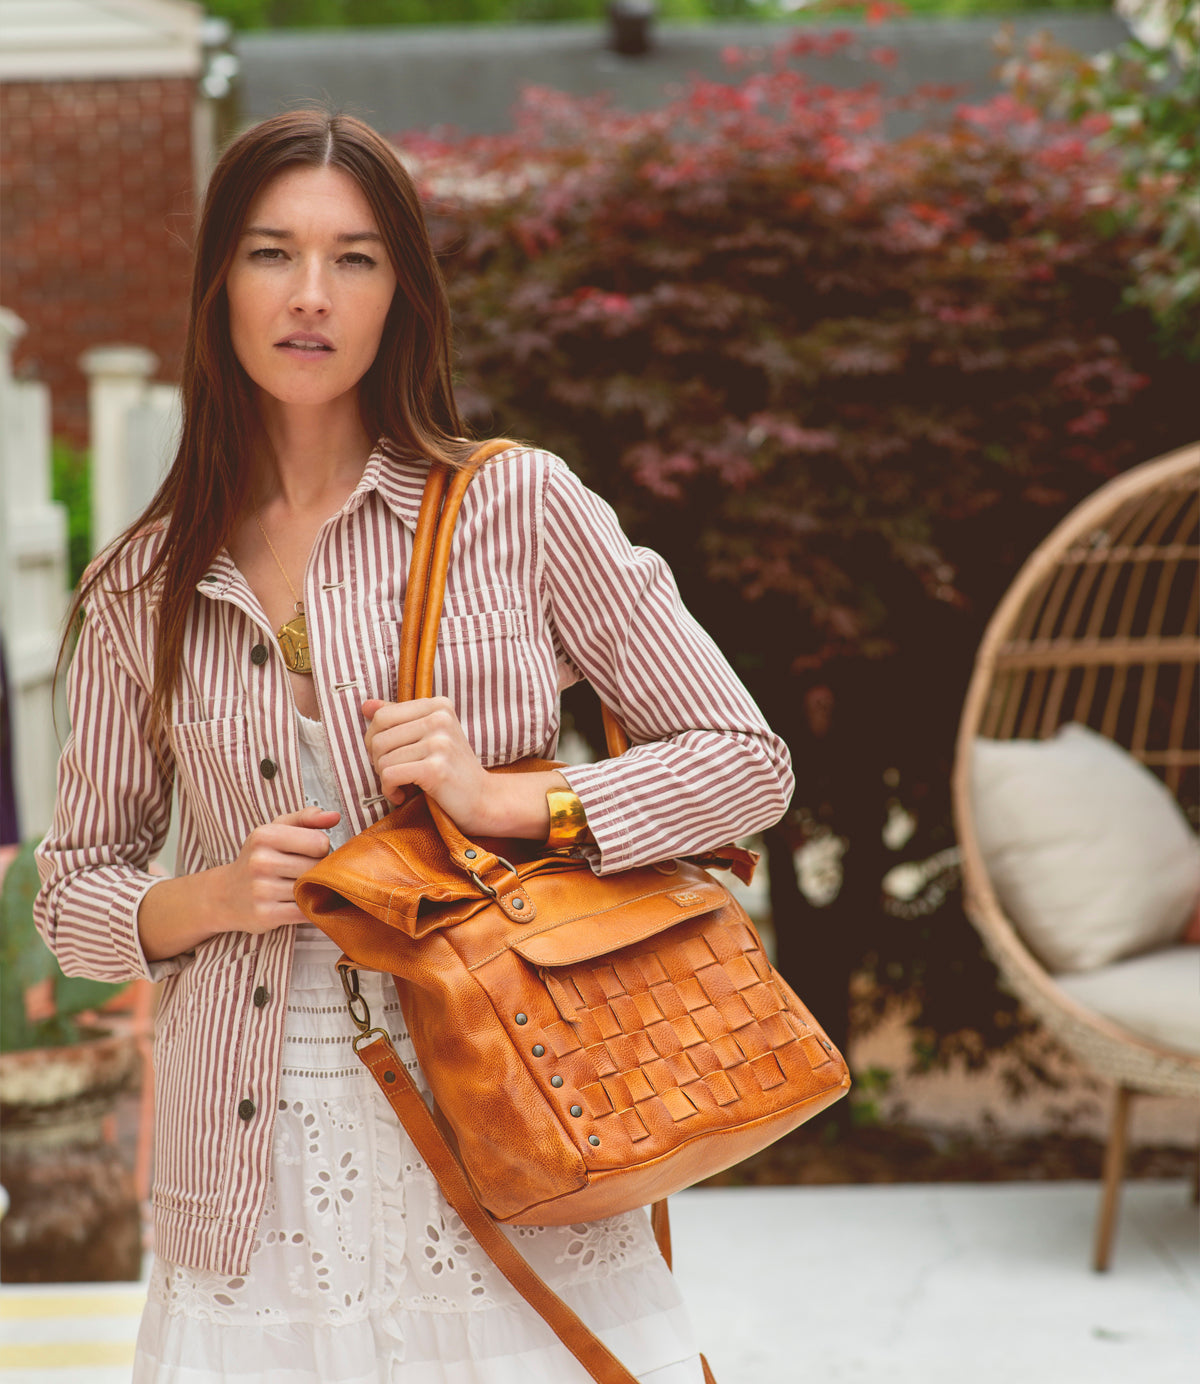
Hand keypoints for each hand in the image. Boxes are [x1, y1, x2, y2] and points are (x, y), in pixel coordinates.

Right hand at [218, 806, 340, 935]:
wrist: (224, 895)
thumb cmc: (258, 858)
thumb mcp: (276, 830)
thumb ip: (307, 818)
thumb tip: (335, 817)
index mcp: (265, 836)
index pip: (320, 842)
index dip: (321, 849)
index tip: (310, 853)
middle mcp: (260, 861)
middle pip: (317, 867)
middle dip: (318, 871)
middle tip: (304, 873)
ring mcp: (262, 890)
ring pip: (312, 889)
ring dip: (314, 891)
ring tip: (301, 888)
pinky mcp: (266, 915)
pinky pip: (305, 912)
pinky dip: (310, 909)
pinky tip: (300, 903)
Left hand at [362, 696, 493, 829]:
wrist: (483, 799)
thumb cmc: (452, 768)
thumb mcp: (428, 736)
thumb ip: (398, 718)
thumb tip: (366, 705)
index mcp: (438, 705)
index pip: (382, 716)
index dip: (375, 740)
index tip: (390, 756)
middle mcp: (440, 718)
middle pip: (378, 738)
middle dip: (378, 762)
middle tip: (395, 774)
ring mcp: (439, 742)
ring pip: (382, 759)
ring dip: (385, 779)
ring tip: (402, 784)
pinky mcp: (436, 768)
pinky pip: (390, 775)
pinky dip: (389, 790)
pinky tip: (401, 796)